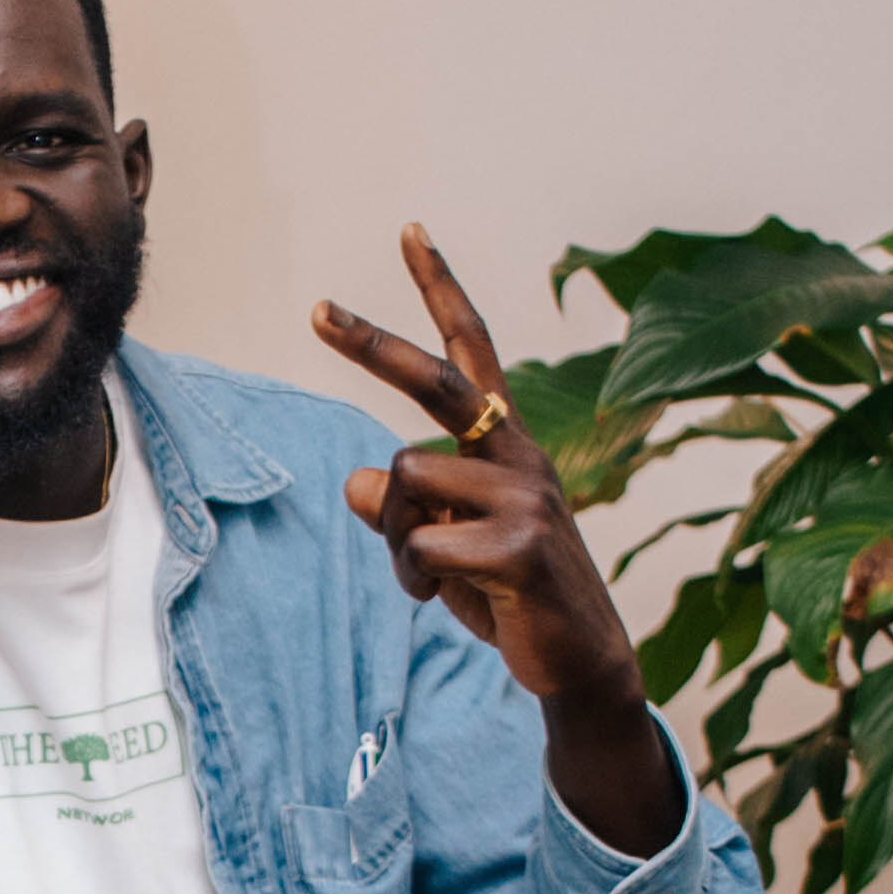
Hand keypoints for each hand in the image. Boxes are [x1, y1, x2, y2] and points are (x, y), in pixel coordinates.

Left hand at [315, 227, 681, 856]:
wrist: (578, 662)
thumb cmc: (510, 595)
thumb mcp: (447, 545)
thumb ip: (405, 508)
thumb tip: (356, 478)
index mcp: (505, 442)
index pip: (471, 350)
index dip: (441, 291)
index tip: (411, 232)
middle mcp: (519, 453)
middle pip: (434, 383)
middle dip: (370, 343)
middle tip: (314, 310)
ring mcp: (525, 496)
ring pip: (404, 481)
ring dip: (395, 538)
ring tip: (428, 576)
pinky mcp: (519, 547)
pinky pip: (419, 546)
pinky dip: (413, 578)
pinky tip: (447, 599)